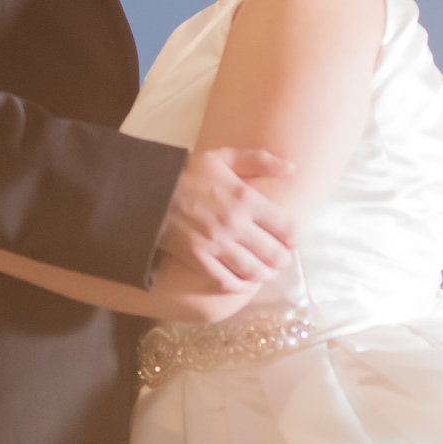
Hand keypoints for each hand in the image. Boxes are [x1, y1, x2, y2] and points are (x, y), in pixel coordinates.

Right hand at [156, 148, 298, 293]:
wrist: (148, 190)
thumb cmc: (188, 172)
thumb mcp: (223, 157)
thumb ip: (260, 160)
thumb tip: (292, 167)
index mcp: (245, 199)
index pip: (287, 227)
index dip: (294, 237)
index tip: (290, 239)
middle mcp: (234, 224)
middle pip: (275, 254)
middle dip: (283, 259)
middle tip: (280, 257)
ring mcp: (216, 244)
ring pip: (255, 271)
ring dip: (266, 274)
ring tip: (265, 270)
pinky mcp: (198, 259)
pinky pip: (227, 282)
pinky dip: (241, 286)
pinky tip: (244, 282)